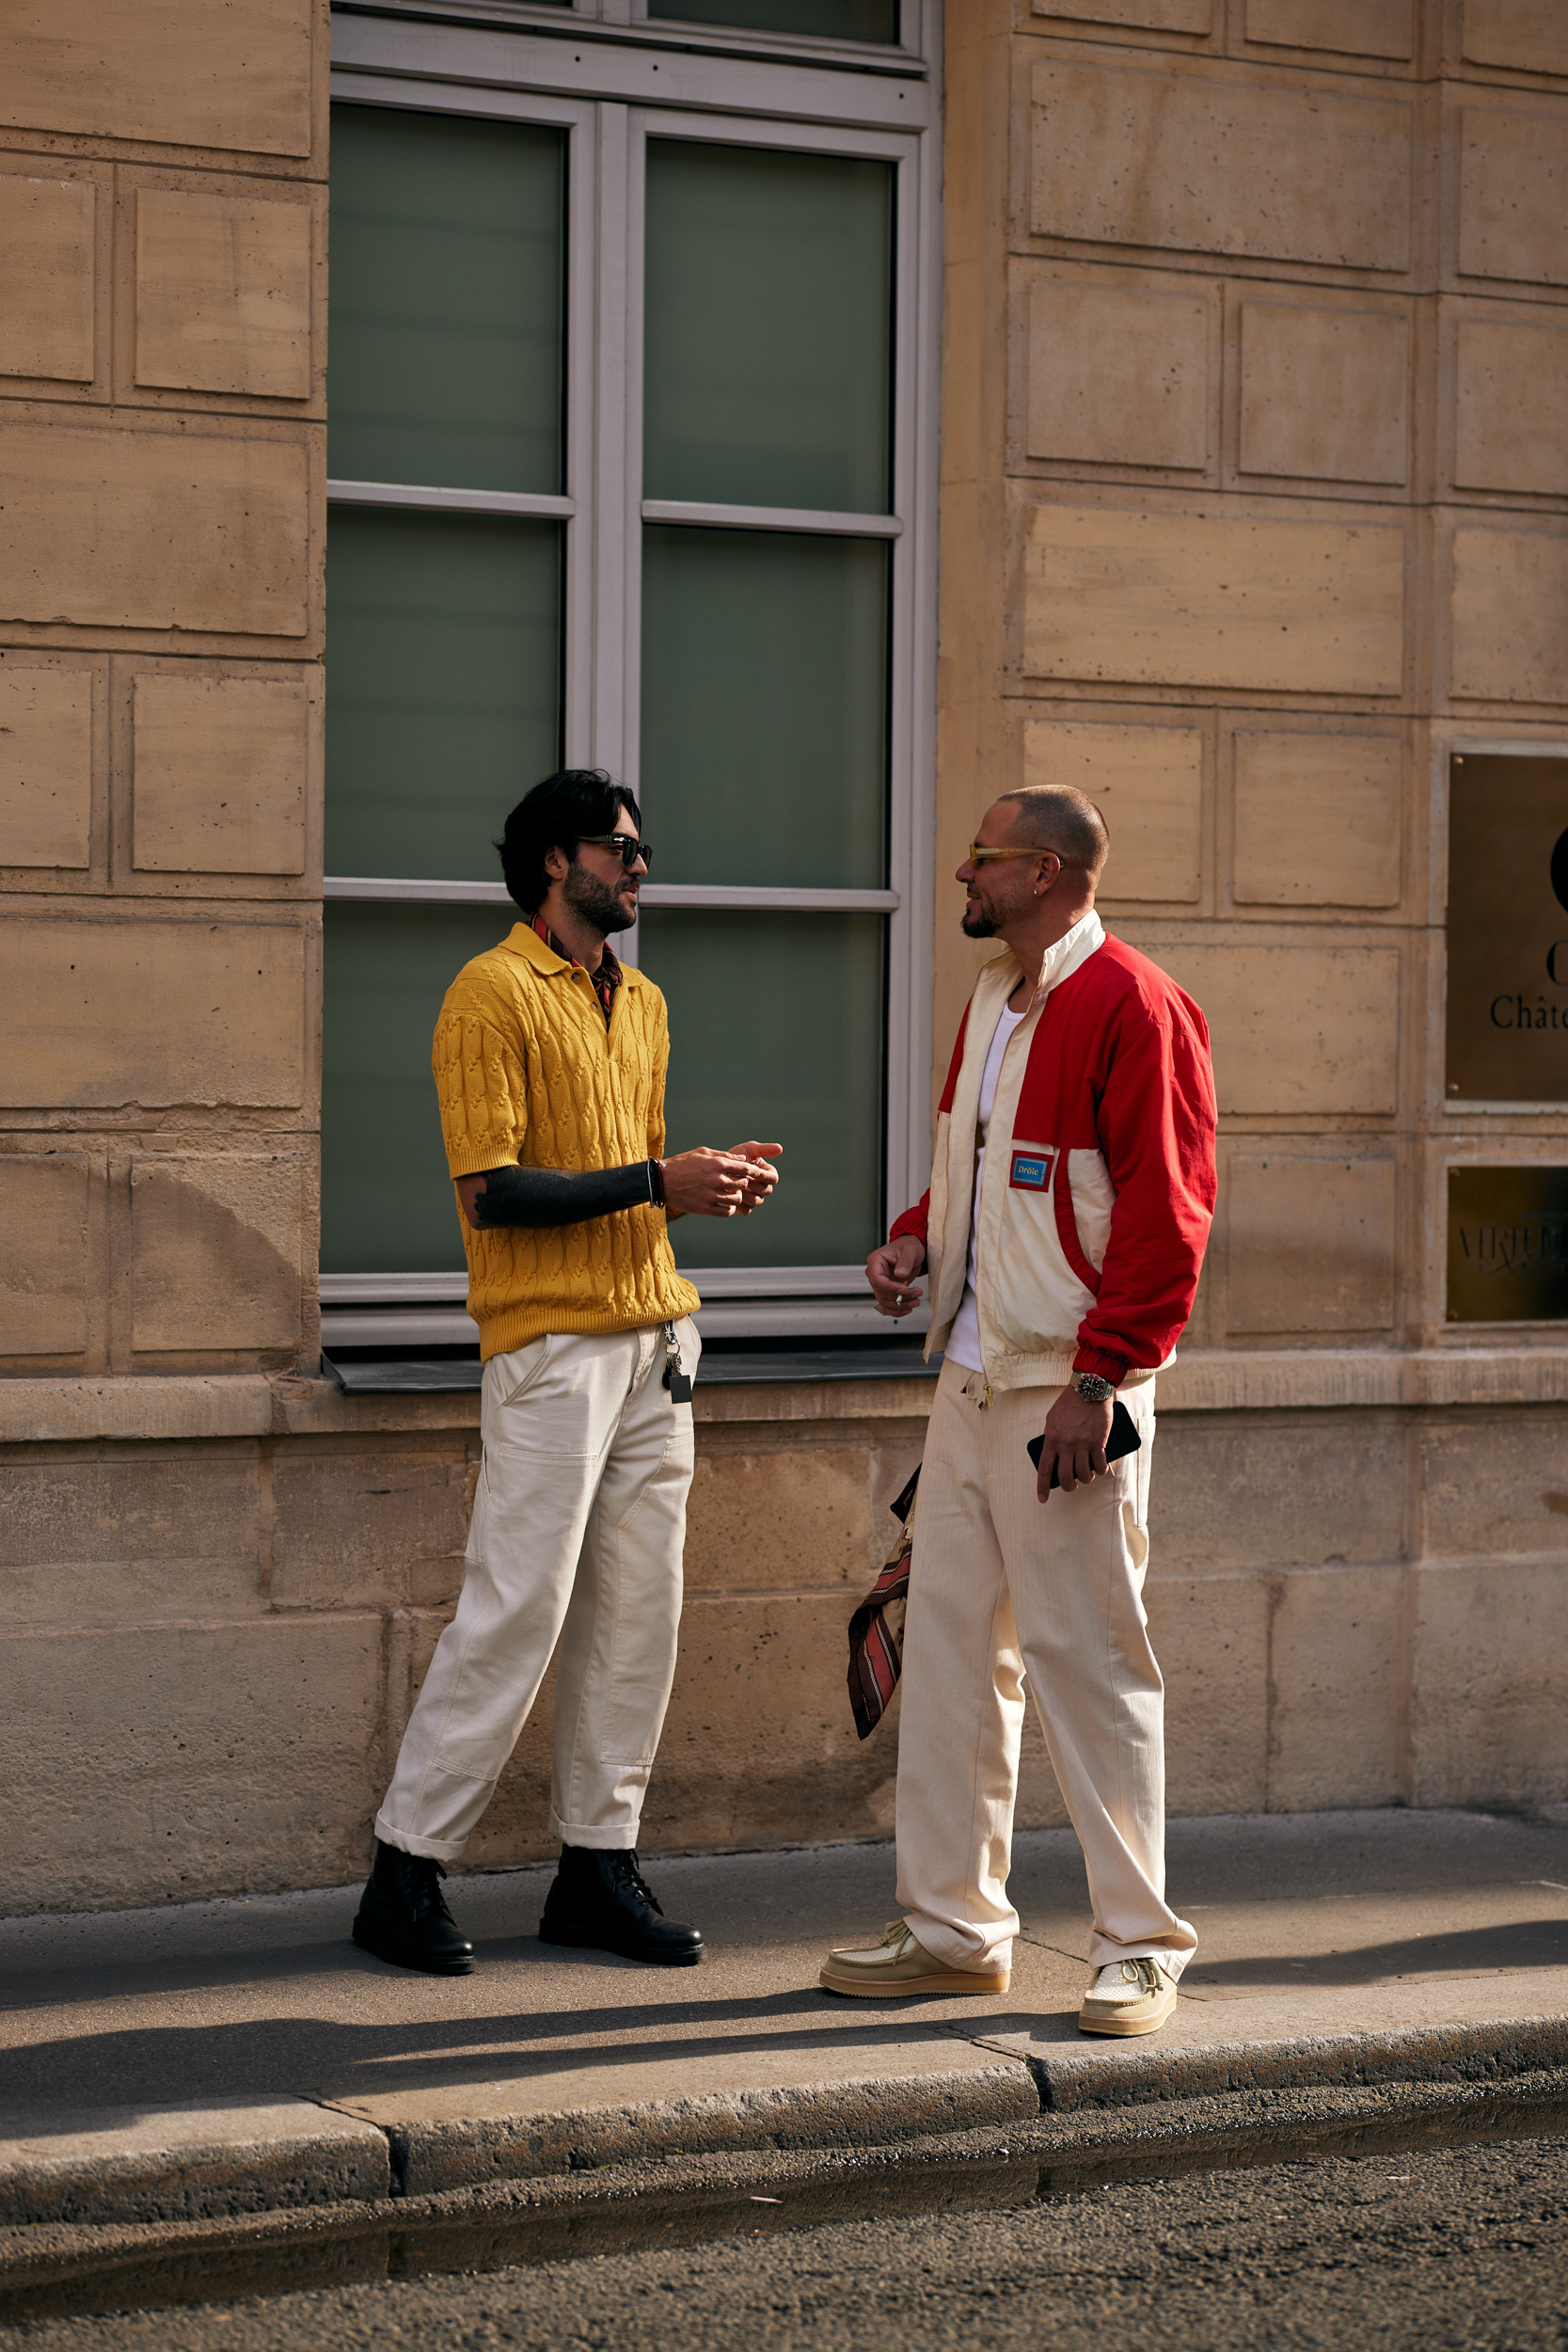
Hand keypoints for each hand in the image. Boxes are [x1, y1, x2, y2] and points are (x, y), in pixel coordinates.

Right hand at [662, 1145, 776, 1218]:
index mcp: (718, 1164)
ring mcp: (712, 1195)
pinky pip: (727, 1212)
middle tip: (737, 1184)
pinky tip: (724, 1204)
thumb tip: (743, 1158)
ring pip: (737, 1199)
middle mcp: (717, 1180)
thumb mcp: (703, 1152)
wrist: (662, 1180)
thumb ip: (724, 1155)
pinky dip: (729, 1209)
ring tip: (729, 1194)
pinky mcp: (706, 1208)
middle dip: (743, 1183)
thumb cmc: (682, 1163)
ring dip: (736, 1197)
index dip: (751, 1171)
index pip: (745, 1168)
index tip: (749, 1173)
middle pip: (744, 1184)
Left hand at [722, 1141, 782, 1213]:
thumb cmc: (736, 1156)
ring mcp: (755, 1199)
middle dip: (752, 1184)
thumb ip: (764, 1149)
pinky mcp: (744, 1207)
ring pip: (756, 1201)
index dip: (764, 1175)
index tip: (753, 1171)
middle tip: (740, 1178)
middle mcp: (764, 1188)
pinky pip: (746, 1210)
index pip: (773, 1178)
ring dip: (744, 1193)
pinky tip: (730, 1194)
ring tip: (733, 1185)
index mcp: (768, 1174)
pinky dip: (738, 1204)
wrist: (717, 1169)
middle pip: (766, 1191)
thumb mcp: (749, 1149)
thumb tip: (780, 1148)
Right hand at [867, 1236, 925, 1317]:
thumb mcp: (910, 1250)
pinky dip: (897, 1310)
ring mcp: (880, 1283)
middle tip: (917, 1293)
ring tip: (916, 1301)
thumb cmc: (908, 1246)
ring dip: (901, 1305)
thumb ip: (905, 1261)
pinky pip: (887, 1305)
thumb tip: (900, 1275)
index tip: (904, 1289)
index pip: (877, 1279)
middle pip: (881, 1292)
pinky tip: (908, 1308)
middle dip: (900, 1297)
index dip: (890, 1287)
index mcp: (876, 1261)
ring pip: (885, 1301)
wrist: (911, 1251)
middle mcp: (875, 1273)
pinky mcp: (886, 1291)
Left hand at [1035, 1386, 1112, 1502]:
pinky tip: (1100, 1469)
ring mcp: (1082, 1444)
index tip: (1042, 1499)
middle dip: (1068, 1487)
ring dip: (1086, 1479)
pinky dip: (1100, 1470)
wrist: (1088, 1389)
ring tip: (1087, 1476)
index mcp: (1051, 1439)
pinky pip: (1099, 1465)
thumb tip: (1053, 1453)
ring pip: (1084, 1474)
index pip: (1044, 1469)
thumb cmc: (1069, 1403)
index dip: (1042, 1487)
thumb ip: (1051, 1436)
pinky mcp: (1098, 1442)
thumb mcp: (1052, 1419)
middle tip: (1071, 1486)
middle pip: (1065, 1477)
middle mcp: (1066, 1444)